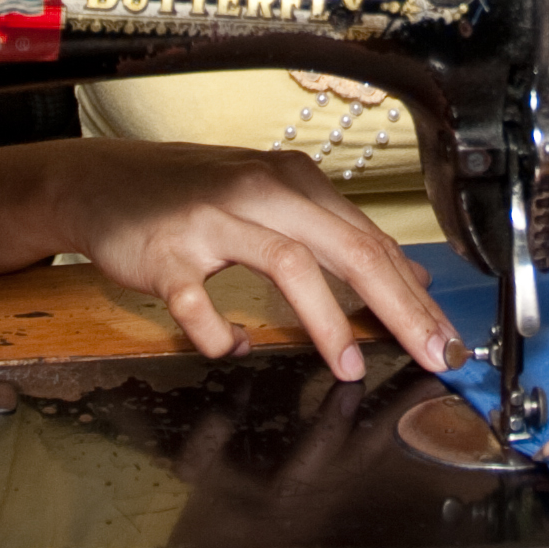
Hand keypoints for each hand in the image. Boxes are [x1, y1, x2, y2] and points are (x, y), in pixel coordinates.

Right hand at [48, 141, 463, 386]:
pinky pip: (200, 301)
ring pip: (288, 263)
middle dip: (398, 308)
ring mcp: (213, 220)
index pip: (372, 241)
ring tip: (350, 365)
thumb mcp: (271, 203)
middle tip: (431, 355)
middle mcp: (262, 192)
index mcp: (295, 182)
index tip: (447, 339)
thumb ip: (334, 236)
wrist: (101, 182)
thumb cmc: (193, 197)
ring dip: (327, 320)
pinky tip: (230, 346)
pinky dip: (219, 332)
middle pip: (349, 248)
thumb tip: (407, 277)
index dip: (415, 295)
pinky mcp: (167, 252)